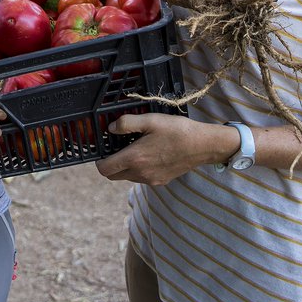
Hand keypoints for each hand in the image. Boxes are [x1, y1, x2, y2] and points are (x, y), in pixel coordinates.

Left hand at [95, 113, 228, 185]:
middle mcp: (140, 174)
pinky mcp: (161, 181)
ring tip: (135, 148)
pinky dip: (139, 169)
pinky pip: (141, 178)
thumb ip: (126, 123)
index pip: (104, 169)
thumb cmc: (176, 131)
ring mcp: (151, 180)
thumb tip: (110, 129)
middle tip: (117, 148)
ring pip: (127, 177)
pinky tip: (149, 154)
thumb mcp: (150, 120)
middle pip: (113, 176)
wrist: (202, 145)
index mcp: (135, 158)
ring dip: (125, 167)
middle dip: (110, 164)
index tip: (103, 150)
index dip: (99, 160)